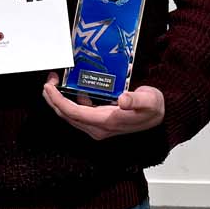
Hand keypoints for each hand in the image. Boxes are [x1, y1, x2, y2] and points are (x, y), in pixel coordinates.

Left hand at [43, 74, 165, 139]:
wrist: (160, 116)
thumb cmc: (153, 107)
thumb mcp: (149, 101)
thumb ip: (136, 99)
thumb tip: (122, 99)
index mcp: (106, 122)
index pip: (73, 112)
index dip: (58, 100)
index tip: (49, 86)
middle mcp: (98, 128)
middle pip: (67, 115)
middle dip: (53, 99)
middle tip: (48, 81)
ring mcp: (98, 126)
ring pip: (70, 115)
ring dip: (59, 100)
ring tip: (55, 82)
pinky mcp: (99, 122)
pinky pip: (78, 113)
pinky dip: (70, 101)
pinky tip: (72, 88)